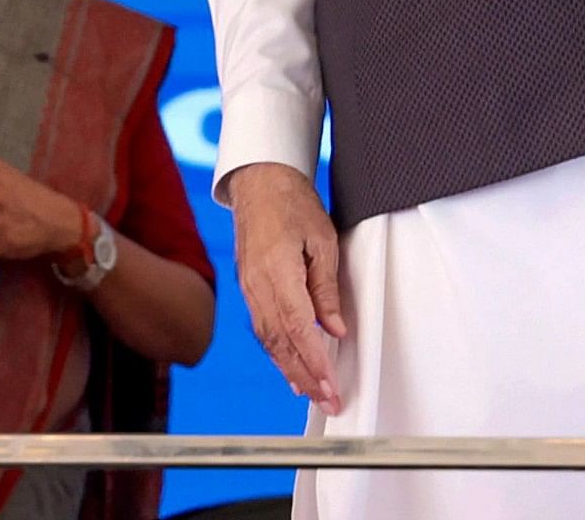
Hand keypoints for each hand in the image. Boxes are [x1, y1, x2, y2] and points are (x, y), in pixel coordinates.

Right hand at [227, 161, 349, 407]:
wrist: (259, 183)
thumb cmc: (293, 204)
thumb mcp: (322, 240)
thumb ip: (326, 288)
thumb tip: (336, 330)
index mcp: (277, 269)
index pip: (297, 325)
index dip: (314, 360)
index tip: (331, 384)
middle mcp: (257, 285)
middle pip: (280, 342)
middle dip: (305, 376)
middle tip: (329, 401)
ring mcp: (248, 288)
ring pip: (268, 340)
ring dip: (291, 370)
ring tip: (313, 395)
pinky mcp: (248, 289)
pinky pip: (262, 328)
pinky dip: (278, 353)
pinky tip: (291, 370)